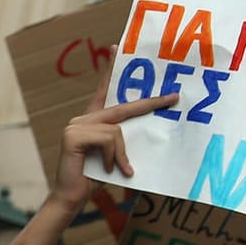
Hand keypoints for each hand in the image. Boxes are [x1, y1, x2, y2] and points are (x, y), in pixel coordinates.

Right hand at [53, 61, 177, 207]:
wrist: (71, 197)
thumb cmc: (94, 177)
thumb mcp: (114, 154)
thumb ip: (122, 139)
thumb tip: (147, 128)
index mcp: (92, 120)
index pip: (104, 90)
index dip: (111, 69)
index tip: (118, 47)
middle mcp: (82, 118)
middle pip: (121, 108)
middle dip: (150, 104)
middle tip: (173, 98)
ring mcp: (75, 125)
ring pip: (117, 130)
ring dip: (122, 154)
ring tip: (118, 169)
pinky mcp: (73, 136)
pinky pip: (109, 139)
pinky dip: (114, 157)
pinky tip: (108, 169)